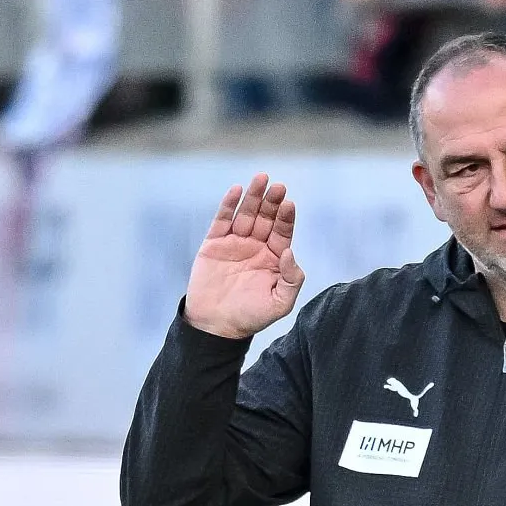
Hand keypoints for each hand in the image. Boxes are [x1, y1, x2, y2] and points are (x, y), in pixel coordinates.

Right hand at [183, 173, 304, 338]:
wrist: (216, 326)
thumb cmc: (250, 317)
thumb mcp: (280, 304)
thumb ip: (291, 279)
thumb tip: (289, 252)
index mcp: (273, 258)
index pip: (282, 232)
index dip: (286, 218)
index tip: (289, 204)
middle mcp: (256, 247)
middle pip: (266, 218)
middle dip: (272, 202)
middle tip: (279, 187)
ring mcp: (235, 243)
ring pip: (246, 214)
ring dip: (253, 196)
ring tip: (261, 179)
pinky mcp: (214, 244)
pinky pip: (222, 220)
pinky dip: (228, 205)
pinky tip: (237, 190)